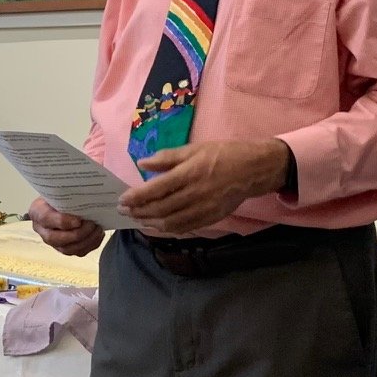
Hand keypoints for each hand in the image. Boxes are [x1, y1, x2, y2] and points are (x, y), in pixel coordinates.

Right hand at [26, 197, 104, 256]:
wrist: (64, 201)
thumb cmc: (62, 193)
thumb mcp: (60, 189)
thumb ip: (66, 192)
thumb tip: (84, 190)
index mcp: (37, 212)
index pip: (46, 218)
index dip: (62, 221)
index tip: (78, 220)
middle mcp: (42, 230)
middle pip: (55, 239)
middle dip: (77, 234)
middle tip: (92, 224)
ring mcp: (53, 242)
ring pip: (68, 249)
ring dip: (86, 240)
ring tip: (98, 229)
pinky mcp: (66, 249)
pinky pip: (78, 252)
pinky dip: (91, 245)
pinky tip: (98, 234)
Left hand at [119, 139, 290, 236]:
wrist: (254, 169)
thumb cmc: (223, 154)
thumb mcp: (195, 149)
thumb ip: (168, 157)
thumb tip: (143, 163)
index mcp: (189, 173)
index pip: (156, 189)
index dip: (136, 197)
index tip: (122, 200)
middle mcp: (195, 193)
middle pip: (160, 208)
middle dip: (139, 211)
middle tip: (124, 211)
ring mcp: (204, 208)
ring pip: (171, 222)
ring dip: (151, 222)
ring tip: (138, 219)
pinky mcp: (211, 218)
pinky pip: (185, 227)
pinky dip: (168, 228)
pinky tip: (158, 225)